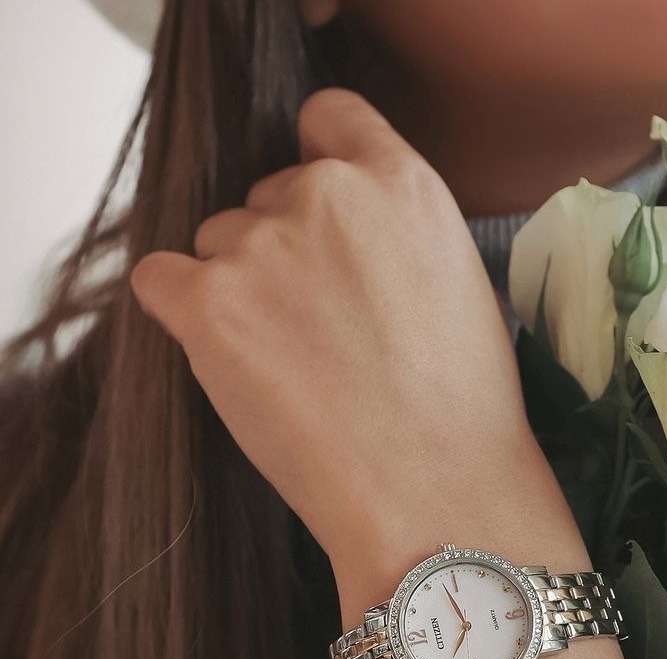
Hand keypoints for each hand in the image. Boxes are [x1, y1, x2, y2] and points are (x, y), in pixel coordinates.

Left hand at [130, 89, 570, 617]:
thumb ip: (400, 235)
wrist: (436, 491)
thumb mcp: (461, 287)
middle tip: (319, 328)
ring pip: (218, 245)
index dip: (320, 161)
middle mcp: (328, 196)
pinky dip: (180, 312)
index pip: (330, 117)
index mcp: (402, 185)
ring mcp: (263, 247)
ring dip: (239, 291)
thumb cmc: (466, 410)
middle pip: (267, 195)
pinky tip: (225, 355)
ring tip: (292, 368)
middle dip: (283, 247)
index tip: (319, 210)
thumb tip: (348, 243)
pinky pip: (159, 280)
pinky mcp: (209, 304)